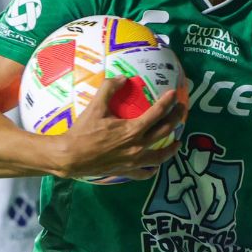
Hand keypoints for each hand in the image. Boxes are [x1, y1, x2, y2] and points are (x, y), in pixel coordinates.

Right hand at [55, 76, 185, 178]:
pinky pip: (144, 173)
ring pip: (160, 156)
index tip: (175, 94)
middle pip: (165, 131)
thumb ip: (109, 88)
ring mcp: (134, 161)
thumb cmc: (83, 131)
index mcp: (133, 129)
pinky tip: (155, 166)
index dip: (168, 102)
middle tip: (182, 110)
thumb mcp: (96, 106)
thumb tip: (122, 78)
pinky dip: (152, 169)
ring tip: (178, 141)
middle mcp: (138, 146)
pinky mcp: (126, 171)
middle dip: (176, 119)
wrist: (70, 157)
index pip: (158, 113)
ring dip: (172, 148)